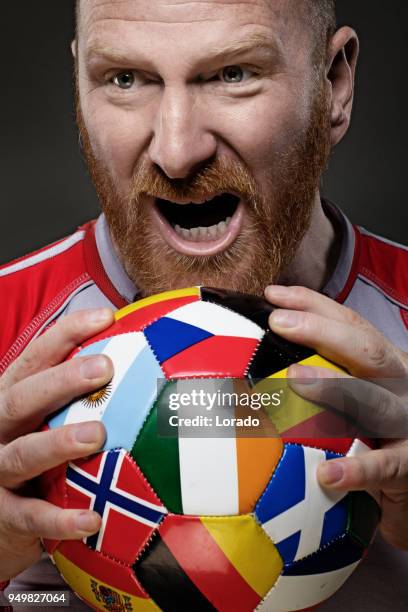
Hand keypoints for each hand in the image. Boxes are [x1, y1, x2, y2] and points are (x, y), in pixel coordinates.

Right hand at [0, 309, 114, 580]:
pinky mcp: (4, 514)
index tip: (106, 316)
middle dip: (61, 381)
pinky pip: (32, 517)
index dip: (67, 333)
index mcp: (10, 398)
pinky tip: (93, 518)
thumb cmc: (29, 453)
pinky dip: (61, 519)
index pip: (35, 356)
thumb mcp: (41, 418)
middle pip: (22, 398)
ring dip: (57, 443)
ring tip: (96, 434)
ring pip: (22, 454)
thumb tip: (141, 363)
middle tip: (105, 367)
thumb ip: (74, 396)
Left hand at [265, 285, 407, 549]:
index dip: (313, 304)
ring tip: (295, 380)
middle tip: (279, 323)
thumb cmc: (379, 427)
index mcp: (385, 361)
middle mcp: (400, 382)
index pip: (351, 323)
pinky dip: (357, 469)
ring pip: (373, 400)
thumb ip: (326, 371)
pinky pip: (383, 465)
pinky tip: (328, 475)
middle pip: (365, 349)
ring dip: (334, 387)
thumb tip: (264, 352)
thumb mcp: (360, 390)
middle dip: (321, 330)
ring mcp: (407, 420)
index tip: (273, 294)